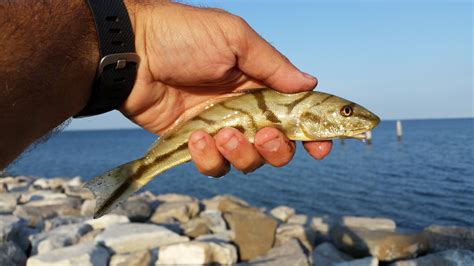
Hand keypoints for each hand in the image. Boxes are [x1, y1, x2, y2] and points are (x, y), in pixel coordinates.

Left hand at [122, 1, 331, 176]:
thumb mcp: (235, 39)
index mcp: (259, 84)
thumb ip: (273, 65)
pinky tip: (196, 136)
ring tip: (222, 134)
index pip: (295, 113)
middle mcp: (244, 110)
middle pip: (277, 146)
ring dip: (242, 154)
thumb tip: (311, 83)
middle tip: (265, 137)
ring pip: (247, 162)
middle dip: (277, 149)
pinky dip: (209, 157)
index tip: (321, 147)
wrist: (133, 52)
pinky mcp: (195, 144)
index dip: (311, 132)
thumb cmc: (184, 37)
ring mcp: (220, 129)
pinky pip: (214, 166)